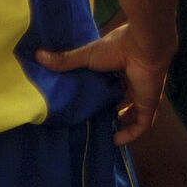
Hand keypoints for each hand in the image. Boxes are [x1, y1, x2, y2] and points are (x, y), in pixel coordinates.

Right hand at [39, 24, 170, 146]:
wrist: (143, 46)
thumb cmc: (117, 47)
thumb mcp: (87, 55)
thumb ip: (65, 60)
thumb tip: (38, 55)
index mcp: (121, 68)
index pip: (112, 85)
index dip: (102, 95)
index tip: (87, 105)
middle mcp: (133, 82)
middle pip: (123, 100)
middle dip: (111, 111)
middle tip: (94, 122)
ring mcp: (142, 94)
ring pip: (134, 114)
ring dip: (122, 124)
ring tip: (104, 133)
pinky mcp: (148, 104)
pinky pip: (141, 125)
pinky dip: (130, 134)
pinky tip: (115, 141)